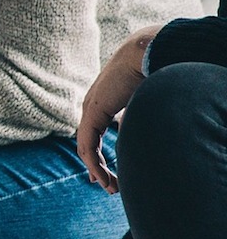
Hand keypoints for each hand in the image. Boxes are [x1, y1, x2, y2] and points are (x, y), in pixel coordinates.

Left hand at [77, 25, 158, 193]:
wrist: (145, 52)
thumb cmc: (151, 70)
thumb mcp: (144, 99)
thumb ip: (139, 117)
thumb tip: (147, 130)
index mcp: (105, 103)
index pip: (97, 134)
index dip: (101, 155)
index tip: (107, 173)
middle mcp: (93, 107)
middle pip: (90, 144)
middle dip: (99, 167)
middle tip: (109, 185)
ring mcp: (90, 110)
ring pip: (88, 148)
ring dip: (98, 170)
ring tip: (110, 187)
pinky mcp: (91, 115)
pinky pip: (88, 146)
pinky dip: (94, 164)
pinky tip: (101, 178)